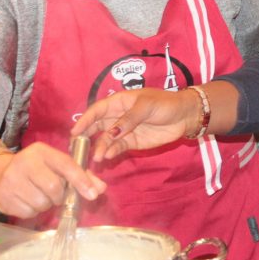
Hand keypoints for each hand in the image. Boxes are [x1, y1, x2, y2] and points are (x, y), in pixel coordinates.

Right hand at [0, 142, 106, 218]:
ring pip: (41, 202)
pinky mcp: (4, 197)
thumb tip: (100, 189)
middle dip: (60, 196)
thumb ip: (80, 175)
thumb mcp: (55, 165)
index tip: (93, 194)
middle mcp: (25, 162)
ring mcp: (12, 180)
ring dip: (47, 205)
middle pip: (54, 187)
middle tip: (56, 195)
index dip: (81, 180)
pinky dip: (34, 211)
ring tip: (41, 197)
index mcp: (42, 151)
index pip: (66, 165)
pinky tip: (28, 202)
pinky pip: (29, 212)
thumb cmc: (36, 170)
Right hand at [70, 87, 199, 161]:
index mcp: (119, 101)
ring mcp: (124, 130)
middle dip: (86, 136)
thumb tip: (111, 132)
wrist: (184, 116)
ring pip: (106, 139)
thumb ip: (129, 119)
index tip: (74, 132)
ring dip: (100, 147)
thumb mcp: (147, 106)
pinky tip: (107, 157)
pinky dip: (111, 152)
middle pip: (96, 126)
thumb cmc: (165, 104)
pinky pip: (117, 147)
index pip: (97, 110)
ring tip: (97, 157)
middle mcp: (117, 116)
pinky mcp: (131, 142)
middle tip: (78, 149)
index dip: (85, 120)